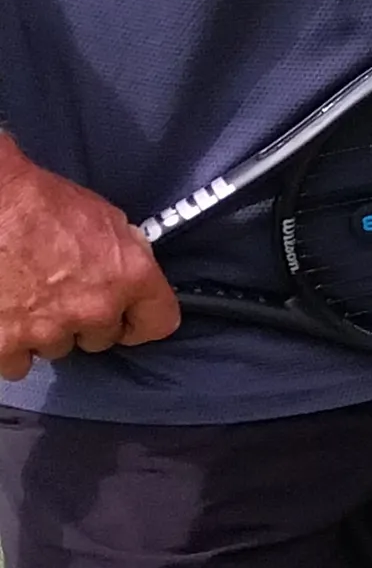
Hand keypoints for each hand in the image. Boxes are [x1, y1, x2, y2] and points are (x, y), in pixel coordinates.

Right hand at [0, 139, 178, 380]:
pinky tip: (6, 320)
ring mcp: (50, 331)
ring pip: (57, 349)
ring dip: (46, 332)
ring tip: (27, 301)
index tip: (127, 320)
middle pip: (101, 338)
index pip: (159, 322)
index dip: (141, 321)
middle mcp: (95, 310)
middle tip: (60, 296)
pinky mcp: (6, 344)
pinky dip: (11, 347)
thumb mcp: (104, 218)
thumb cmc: (41, 203)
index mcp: (129, 276)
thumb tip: (129, 270)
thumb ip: (124, 253)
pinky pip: (18, 364)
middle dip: (85, 322)